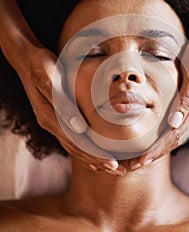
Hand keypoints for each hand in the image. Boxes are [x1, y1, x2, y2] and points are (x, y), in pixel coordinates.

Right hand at [15, 44, 124, 173]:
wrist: (27, 59)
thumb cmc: (41, 66)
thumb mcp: (50, 80)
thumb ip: (63, 104)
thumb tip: (79, 128)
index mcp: (50, 118)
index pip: (76, 143)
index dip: (95, 155)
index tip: (113, 164)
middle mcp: (51, 124)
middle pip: (77, 150)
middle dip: (98, 162)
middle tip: (119, 172)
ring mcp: (53, 122)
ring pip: (75, 147)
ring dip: (94, 159)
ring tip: (112, 168)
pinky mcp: (57, 118)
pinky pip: (73, 138)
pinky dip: (86, 148)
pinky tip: (96, 153)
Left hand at [129, 34, 188, 168]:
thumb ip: (186, 99)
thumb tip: (174, 124)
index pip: (174, 136)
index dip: (157, 150)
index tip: (141, 161)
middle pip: (174, 141)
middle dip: (154, 155)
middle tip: (134, 166)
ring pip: (175, 137)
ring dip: (158, 149)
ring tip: (141, 159)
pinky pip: (177, 128)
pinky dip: (165, 138)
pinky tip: (155, 140)